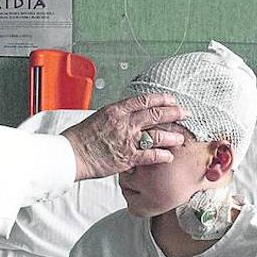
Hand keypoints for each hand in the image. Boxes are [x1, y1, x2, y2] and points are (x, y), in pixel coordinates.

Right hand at [60, 94, 187, 179]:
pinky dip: (162, 155)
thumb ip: (115, 117)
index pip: (144, 100)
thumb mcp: (98, 118)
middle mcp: (124, 122)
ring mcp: (127, 140)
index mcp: (116, 110)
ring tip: (180, 138)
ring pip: (157, 135)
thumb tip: (127, 116)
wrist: (70, 154)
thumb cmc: (80, 138)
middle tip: (185, 114)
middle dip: (174, 113)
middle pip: (155, 114)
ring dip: (172, 136)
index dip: (161, 99)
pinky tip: (169, 156)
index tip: (172, 100)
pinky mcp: (127, 157)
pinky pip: (150, 155)